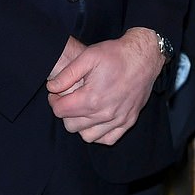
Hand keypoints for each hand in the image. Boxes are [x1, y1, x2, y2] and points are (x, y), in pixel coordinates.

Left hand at [46, 28, 163, 144]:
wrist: (142, 57)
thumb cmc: (114, 55)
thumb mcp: (87, 57)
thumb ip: (67, 74)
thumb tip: (52, 88)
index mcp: (92, 98)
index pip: (61, 111)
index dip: (53, 101)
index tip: (56, 93)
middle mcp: (105, 113)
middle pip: (71, 125)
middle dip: (65, 112)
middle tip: (68, 98)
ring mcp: (118, 120)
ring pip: (88, 136)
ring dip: (80, 125)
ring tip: (81, 108)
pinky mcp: (128, 121)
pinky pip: (108, 139)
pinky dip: (99, 134)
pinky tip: (96, 119)